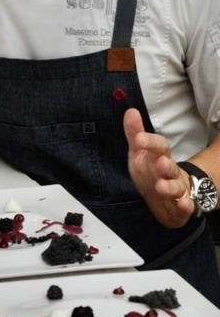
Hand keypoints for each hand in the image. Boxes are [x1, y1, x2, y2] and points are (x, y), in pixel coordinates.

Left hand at [124, 108, 194, 227]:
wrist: (163, 199)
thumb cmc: (150, 172)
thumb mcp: (138, 153)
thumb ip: (135, 133)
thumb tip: (130, 111)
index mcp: (160, 156)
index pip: (159, 146)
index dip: (150, 142)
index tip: (139, 138)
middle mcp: (170, 172)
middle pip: (170, 166)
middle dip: (165, 165)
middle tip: (160, 162)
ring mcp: (177, 188)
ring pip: (177, 187)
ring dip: (171, 186)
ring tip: (161, 186)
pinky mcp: (181, 206)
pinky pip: (186, 206)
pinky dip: (185, 206)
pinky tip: (182, 204)